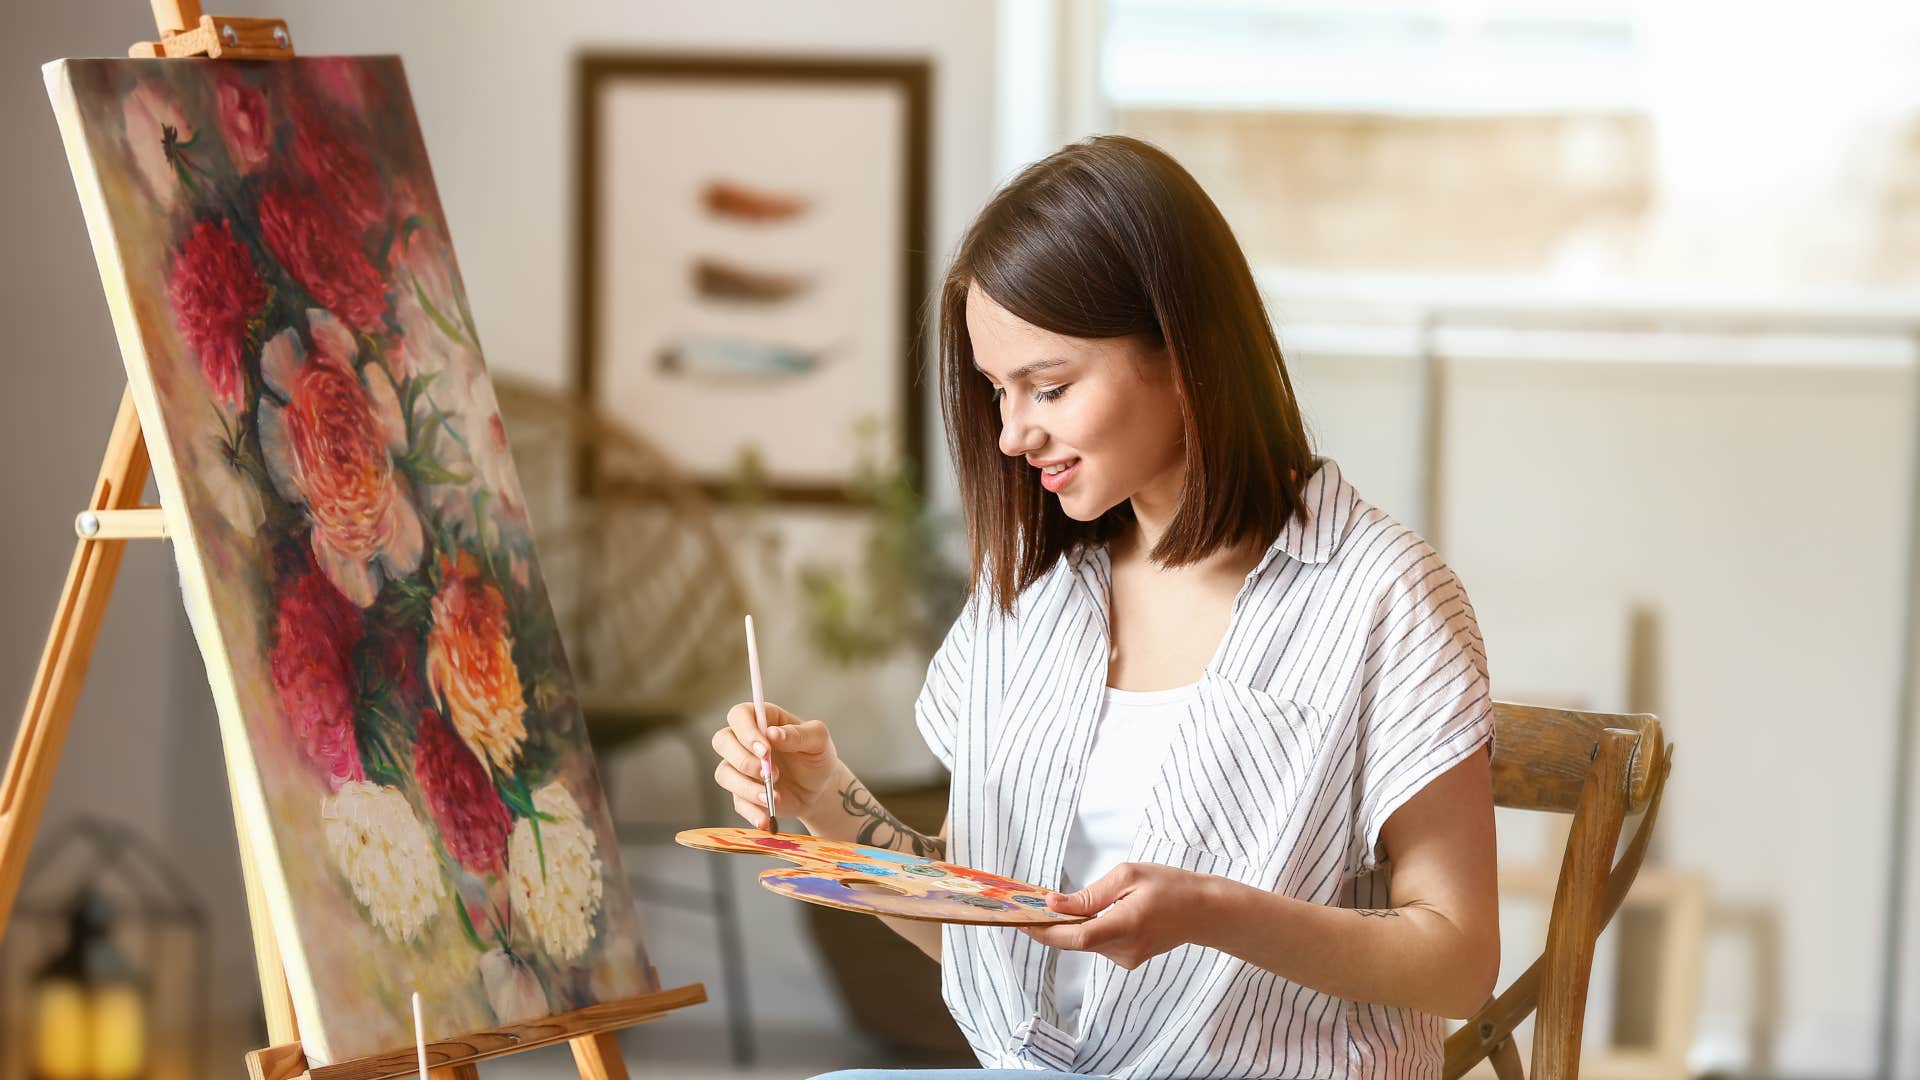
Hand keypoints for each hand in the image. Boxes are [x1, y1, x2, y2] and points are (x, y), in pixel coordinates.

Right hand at [710, 701, 841, 828]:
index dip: (746, 731)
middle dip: (743, 760)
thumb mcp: (818, 740)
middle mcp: (745, 741)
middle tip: (770, 773)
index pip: (739, 715)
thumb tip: (774, 734)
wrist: (820, 789)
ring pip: (724, 773)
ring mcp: (740, 767)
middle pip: (722, 741)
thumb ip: (798, 734)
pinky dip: (751, 811)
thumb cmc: (817, 756)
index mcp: (764, 720)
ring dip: (747, 787)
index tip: (765, 750)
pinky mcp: (742, 792)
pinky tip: (766, 818)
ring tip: (774, 797)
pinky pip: (736, 801)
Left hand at [1018, 862, 1217, 969]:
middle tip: (1028, 906)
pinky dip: (1088, 929)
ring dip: (1072, 925)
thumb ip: (1089, 894)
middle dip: (1051, 925)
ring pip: (1086, 942)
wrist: (1203, 911)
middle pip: (1076, 941)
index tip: (1022, 921)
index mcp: (1124, 926)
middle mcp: (1124, 949)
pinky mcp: (1128, 959)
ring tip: (1059, 904)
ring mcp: (1127, 958)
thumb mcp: (1128, 876)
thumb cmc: (1170, 887)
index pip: (1077, 937)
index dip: (1046, 932)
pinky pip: (1099, 943)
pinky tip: (1090, 913)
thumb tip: (1054, 903)